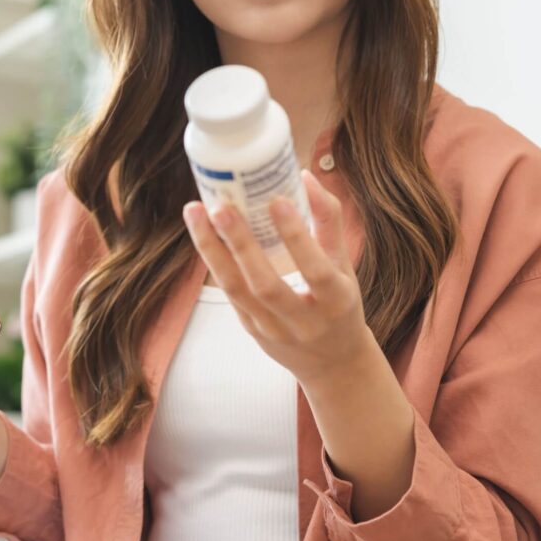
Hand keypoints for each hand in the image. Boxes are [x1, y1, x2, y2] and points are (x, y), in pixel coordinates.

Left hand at [183, 169, 373, 383]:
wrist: (333, 364)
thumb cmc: (340, 304)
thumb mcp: (344, 265)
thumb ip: (328, 221)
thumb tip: (305, 175)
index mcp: (337, 302)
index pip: (315, 270)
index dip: (296, 237)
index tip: (277, 200)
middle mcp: (304, 322)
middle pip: (266, 285)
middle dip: (241, 245)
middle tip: (220, 207)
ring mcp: (273, 330)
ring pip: (236, 291)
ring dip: (212, 250)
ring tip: (195, 213)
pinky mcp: (251, 330)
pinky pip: (229, 293)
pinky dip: (214, 261)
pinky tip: (202, 232)